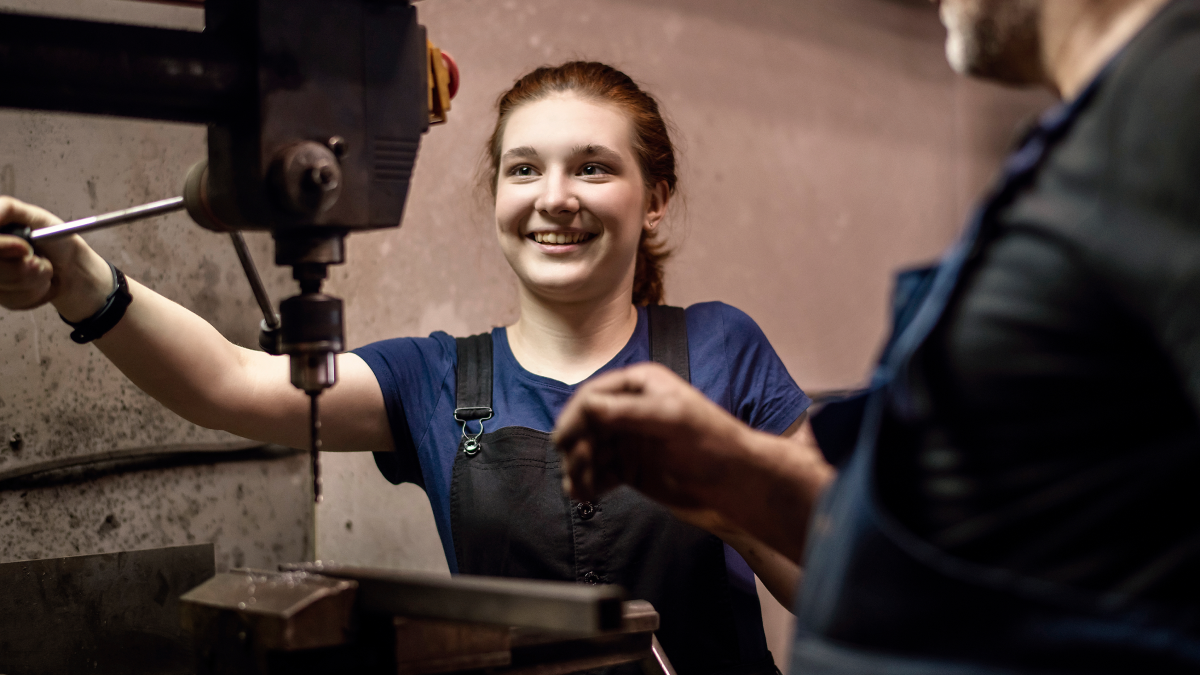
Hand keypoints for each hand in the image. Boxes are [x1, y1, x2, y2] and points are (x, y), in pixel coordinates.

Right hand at [0, 196, 111, 318]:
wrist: (74, 270)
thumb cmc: (57, 241)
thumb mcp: (37, 217)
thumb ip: (8, 209)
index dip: (2, 246)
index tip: (25, 249)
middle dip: (23, 266)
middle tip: (42, 261)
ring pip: (4, 283)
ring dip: (35, 278)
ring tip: (44, 268)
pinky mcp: (2, 296)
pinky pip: (13, 299)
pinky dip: (35, 291)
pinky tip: (42, 282)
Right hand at [553, 361, 750, 508]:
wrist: (734, 480)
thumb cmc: (710, 440)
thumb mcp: (671, 418)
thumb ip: (628, 412)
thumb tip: (586, 406)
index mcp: (639, 386)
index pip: (594, 395)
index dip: (575, 416)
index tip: (564, 440)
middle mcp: (628, 410)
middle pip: (585, 424)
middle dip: (576, 446)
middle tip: (577, 468)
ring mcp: (627, 440)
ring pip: (588, 450)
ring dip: (579, 468)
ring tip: (581, 489)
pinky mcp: (628, 468)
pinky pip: (599, 473)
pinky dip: (588, 483)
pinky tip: (585, 495)